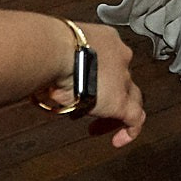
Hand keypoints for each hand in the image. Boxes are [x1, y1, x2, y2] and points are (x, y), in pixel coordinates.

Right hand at [42, 22, 145, 147]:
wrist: (56, 51)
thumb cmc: (48, 46)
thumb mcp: (56, 50)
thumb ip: (57, 63)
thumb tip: (46, 75)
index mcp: (105, 39)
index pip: (109, 58)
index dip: (98, 74)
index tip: (82, 83)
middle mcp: (119, 57)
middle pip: (121, 78)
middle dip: (106, 93)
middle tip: (88, 105)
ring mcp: (123, 79)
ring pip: (132, 97)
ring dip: (115, 113)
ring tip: (97, 126)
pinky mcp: (122, 101)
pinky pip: (135, 119)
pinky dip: (129, 131)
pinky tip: (118, 140)